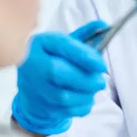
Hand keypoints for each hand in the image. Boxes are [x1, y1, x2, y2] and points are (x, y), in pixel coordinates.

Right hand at [11, 20, 108, 135]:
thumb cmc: (53, 60)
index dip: (84, 55)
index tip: (101, 64)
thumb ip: (85, 34)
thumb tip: (104, 25)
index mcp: (41, 43)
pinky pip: (64, 111)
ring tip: (94, 89)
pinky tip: (86, 99)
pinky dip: (81, 107)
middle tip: (101, 81)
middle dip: (85, 78)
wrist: (32, 87)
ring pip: (62, 96)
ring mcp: (34, 87)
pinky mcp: (39, 106)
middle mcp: (33, 64)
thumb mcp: (65, 44)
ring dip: (85, 94)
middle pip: (58, 72)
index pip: (62, 46)